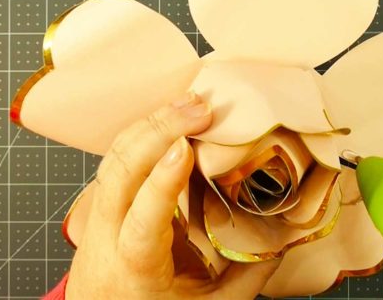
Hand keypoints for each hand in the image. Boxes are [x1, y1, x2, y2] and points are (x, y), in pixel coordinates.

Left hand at [65, 92, 279, 299]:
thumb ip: (248, 278)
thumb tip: (285, 240)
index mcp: (134, 265)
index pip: (143, 218)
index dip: (162, 181)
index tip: (185, 147)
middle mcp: (106, 234)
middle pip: (121, 173)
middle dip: (159, 131)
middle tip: (201, 110)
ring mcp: (96, 214)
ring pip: (114, 157)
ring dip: (151, 124)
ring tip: (190, 103)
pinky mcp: (100, 201)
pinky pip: (115, 158)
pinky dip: (141, 132)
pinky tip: (167, 118)